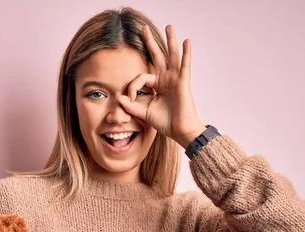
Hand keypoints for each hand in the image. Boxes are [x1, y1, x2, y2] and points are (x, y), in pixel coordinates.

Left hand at [118, 25, 205, 147]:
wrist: (179, 131)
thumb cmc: (165, 122)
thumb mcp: (144, 113)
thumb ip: (131, 105)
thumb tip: (119, 97)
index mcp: (157, 85)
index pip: (141, 77)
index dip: (132, 86)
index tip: (128, 99)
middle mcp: (166, 79)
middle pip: (157, 56)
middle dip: (150, 43)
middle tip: (143, 29)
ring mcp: (175, 79)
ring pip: (172, 55)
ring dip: (170, 41)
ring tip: (169, 27)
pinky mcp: (183, 82)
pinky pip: (184, 65)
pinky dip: (186, 53)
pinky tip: (186, 41)